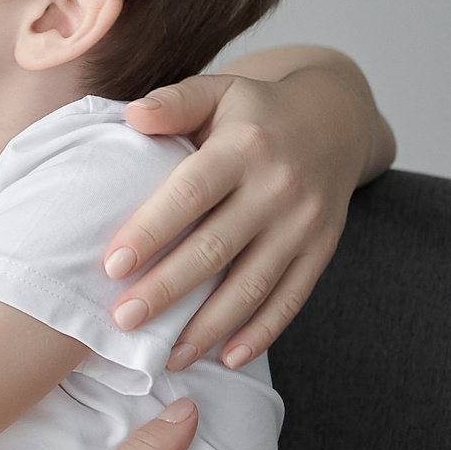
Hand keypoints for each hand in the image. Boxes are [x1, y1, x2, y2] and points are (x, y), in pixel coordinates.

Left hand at [105, 65, 385, 370]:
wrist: (337, 119)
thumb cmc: (256, 110)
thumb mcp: (219, 91)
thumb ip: (174, 102)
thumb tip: (132, 114)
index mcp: (244, 146)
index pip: (190, 194)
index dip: (152, 231)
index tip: (112, 266)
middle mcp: (278, 188)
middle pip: (215, 248)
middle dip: (167, 290)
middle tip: (123, 321)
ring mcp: (304, 224)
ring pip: (252, 285)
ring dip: (208, 327)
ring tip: (166, 357)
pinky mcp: (322, 250)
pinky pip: (291, 299)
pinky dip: (261, 333)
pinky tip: (227, 358)